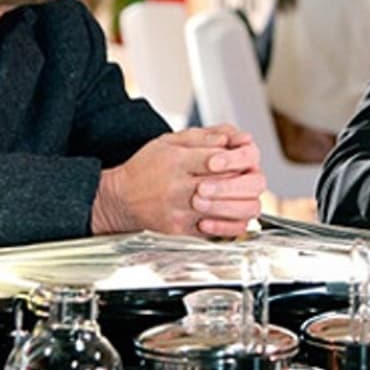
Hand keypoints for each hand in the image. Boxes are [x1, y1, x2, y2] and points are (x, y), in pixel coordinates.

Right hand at [91, 125, 264, 236]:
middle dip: (246, 178)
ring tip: (243, 194)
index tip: (240, 156)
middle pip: (229, 185)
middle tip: (248, 175)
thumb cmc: (146, 167)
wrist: (121, 199)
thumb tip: (231, 139)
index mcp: (177, 162)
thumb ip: (202, 137)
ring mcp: (183, 212)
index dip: (235, 158)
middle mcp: (180, 188)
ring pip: (231, 210)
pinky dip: (235, 223)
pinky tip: (234, 213)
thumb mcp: (169, 141)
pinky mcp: (184, 231)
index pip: (217, 159)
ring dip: (244, 201)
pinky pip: (221, 231)